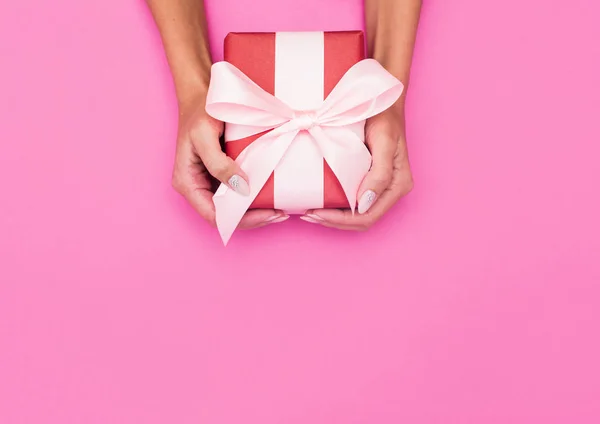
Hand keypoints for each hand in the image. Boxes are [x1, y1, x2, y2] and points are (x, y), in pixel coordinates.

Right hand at [171, 93, 287, 228]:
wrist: (202, 94)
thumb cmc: (199, 112)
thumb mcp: (204, 135)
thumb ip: (219, 164)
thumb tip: (241, 188)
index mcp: (188, 183)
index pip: (214, 216)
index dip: (241, 220)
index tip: (268, 214)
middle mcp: (198, 187)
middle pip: (226, 216)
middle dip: (253, 219)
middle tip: (280, 214)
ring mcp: (210, 182)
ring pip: (234, 207)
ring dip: (256, 211)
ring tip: (281, 209)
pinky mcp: (223, 174)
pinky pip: (239, 192)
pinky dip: (255, 197)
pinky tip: (273, 194)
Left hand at [302, 103, 412, 229]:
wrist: (381, 99)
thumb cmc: (384, 116)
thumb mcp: (384, 141)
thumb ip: (379, 174)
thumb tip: (364, 204)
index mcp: (397, 185)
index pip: (368, 216)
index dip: (341, 220)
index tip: (316, 213)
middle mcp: (390, 190)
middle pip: (361, 220)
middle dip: (334, 221)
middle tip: (307, 214)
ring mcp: (380, 187)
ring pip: (357, 215)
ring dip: (333, 218)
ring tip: (310, 212)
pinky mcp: (369, 180)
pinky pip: (353, 201)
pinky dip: (336, 206)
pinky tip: (319, 201)